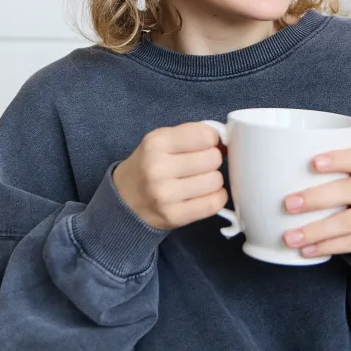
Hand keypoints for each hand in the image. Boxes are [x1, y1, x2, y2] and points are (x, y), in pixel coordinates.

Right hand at [113, 123, 227, 230]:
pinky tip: (204, 195)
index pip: (206, 136)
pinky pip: (214, 203)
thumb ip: (192, 134)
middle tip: (200, 166)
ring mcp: (165, 194)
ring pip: (216, 181)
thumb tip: (226, 141)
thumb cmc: (150, 165)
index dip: (212, 140)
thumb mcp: (161, 140)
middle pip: (213, 159)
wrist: (124, 199)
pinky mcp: (173, 216)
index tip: (205, 146)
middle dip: (212, 161)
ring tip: (199, 181)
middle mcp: (158, 167)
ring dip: (213, 181)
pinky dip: (215, 198)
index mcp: (156, 142)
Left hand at [282, 147, 350, 269]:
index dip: (337, 159)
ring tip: (291, 238)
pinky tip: (309, 251)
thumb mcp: (349, 188)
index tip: (312, 163)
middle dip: (317, 198)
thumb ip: (326, 182)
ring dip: (317, 230)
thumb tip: (272, 182)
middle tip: (288, 205)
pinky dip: (329, 247)